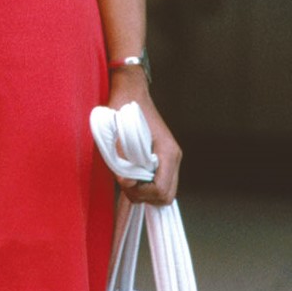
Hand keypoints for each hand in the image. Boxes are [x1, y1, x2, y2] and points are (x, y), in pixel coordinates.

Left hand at [107, 74, 181, 204]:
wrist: (131, 94)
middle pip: (166, 196)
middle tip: (126, 184)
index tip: (125, 182)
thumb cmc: (123, 111)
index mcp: (167, 152)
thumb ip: (123, 162)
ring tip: (128, 178)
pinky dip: (146, 186)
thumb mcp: (117, 137)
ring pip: (164, 192)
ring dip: (145, 192)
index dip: (141, 193)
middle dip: (144, 196)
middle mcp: (174, 157)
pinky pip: (160, 183)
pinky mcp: (164, 160)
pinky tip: (134, 175)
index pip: (161, 190)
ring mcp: (171, 159)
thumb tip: (127, 183)